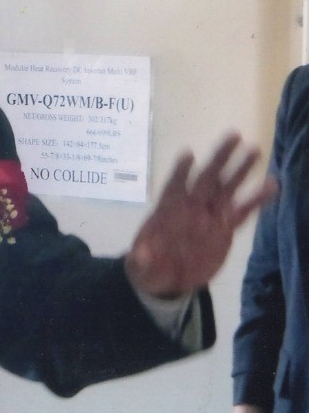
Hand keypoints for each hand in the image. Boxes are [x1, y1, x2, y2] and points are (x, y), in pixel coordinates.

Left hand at [125, 133, 276, 297]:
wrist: (166, 277)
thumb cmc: (149, 266)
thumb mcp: (141, 265)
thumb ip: (142, 258)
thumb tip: (141, 253)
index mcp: (167, 210)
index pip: (174, 186)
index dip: (180, 172)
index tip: (188, 155)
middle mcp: (191, 206)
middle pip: (205, 177)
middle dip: (219, 157)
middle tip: (234, 135)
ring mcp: (209, 215)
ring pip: (226, 187)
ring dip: (240, 170)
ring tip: (255, 150)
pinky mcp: (224, 227)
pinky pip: (242, 211)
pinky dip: (256, 199)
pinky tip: (271, 185)